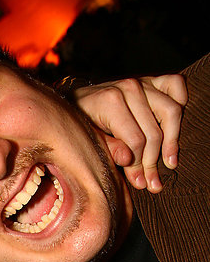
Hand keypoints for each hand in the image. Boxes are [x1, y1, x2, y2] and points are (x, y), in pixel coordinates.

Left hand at [74, 74, 186, 192]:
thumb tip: (128, 160)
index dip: (138, 165)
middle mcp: (129, 88)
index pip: (136, 141)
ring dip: (172, 140)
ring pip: (171, 112)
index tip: (139, 182)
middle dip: (152, 162)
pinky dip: (181, 102)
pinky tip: (174, 126)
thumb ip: (108, 149)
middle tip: (152, 182)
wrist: (80, 100)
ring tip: (170, 163)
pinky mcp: (153, 79)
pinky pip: (176, 85)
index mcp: (110, 102)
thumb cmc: (85, 123)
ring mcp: (143, 82)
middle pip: (154, 132)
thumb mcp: (89, 139)